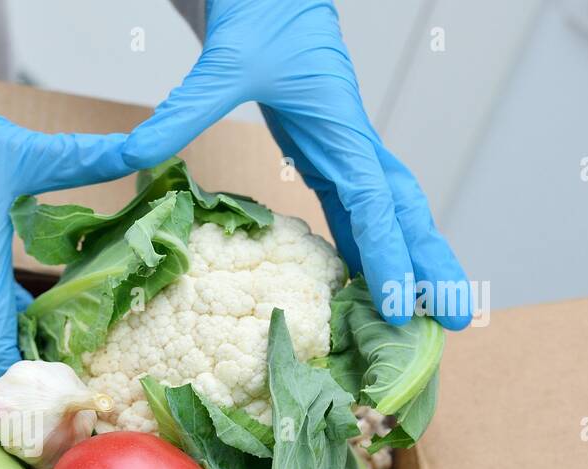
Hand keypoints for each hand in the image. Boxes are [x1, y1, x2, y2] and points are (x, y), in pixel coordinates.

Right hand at [0, 46, 133, 384]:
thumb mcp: (27, 149)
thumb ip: (90, 155)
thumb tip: (150, 146)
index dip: (17, 377)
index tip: (52, 399)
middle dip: (23, 381)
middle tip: (71, 397)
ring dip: (21, 355)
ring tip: (70, 371)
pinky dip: (16, 326)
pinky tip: (52, 324)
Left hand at [123, 0, 470, 329]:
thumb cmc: (260, 15)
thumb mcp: (221, 64)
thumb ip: (182, 112)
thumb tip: (131, 154)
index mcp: (341, 125)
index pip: (372, 200)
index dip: (387, 254)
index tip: (399, 302)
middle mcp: (355, 142)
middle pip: (405, 212)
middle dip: (430, 265)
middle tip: (456, 320)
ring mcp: (348, 149)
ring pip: (393, 214)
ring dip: (413, 262)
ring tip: (436, 316)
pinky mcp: (331, 154)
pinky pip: (361, 209)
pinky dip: (374, 248)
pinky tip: (372, 286)